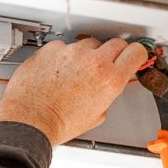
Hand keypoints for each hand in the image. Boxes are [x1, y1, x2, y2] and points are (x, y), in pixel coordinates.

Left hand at [0, 37, 145, 144]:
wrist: (30, 120)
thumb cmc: (58, 123)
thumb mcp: (96, 115)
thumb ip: (106, 96)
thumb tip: (105, 90)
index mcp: (110, 80)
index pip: (136, 52)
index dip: (137, 53)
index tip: (135, 54)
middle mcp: (94, 61)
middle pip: (116, 43)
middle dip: (114, 53)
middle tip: (105, 64)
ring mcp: (72, 52)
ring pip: (89, 44)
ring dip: (86, 55)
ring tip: (75, 73)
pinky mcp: (53, 49)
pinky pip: (64, 47)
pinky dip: (63, 56)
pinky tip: (57, 71)